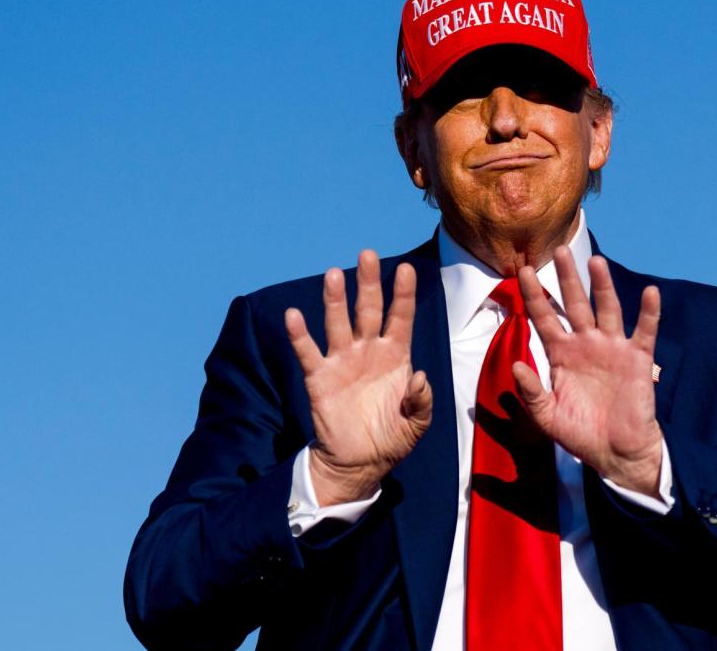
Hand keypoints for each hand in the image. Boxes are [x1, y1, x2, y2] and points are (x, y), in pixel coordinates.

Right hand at [285, 250, 432, 504]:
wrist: (360, 462)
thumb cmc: (392, 438)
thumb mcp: (417, 424)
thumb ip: (422, 402)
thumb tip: (420, 378)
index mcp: (396, 356)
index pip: (400, 317)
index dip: (403, 294)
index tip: (405, 268)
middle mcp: (368, 351)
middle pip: (368, 310)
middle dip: (368, 283)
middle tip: (366, 255)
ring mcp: (342, 361)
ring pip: (338, 323)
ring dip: (335, 300)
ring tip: (333, 274)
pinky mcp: (320, 378)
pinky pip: (308, 352)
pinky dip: (300, 335)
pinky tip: (294, 315)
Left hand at [513, 247, 663, 496]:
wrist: (616, 453)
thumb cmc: (579, 434)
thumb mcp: (547, 416)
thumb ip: (530, 391)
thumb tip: (516, 365)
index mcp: (561, 354)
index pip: (545, 318)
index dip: (535, 296)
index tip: (525, 272)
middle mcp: (586, 344)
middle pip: (574, 304)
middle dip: (567, 278)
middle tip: (558, 250)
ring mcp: (613, 348)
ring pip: (607, 309)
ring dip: (602, 286)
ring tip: (595, 261)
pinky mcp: (637, 359)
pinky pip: (644, 331)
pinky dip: (649, 312)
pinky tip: (650, 292)